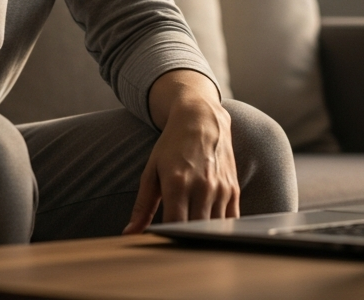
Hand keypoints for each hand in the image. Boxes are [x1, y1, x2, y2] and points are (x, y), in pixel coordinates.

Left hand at [123, 70, 239, 233]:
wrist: (201, 118)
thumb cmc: (172, 145)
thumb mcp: (151, 171)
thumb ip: (142, 206)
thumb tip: (130, 233)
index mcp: (177, 183)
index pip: (174, 225)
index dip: (168, 238)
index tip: (161, 242)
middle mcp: (202, 187)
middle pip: (196, 230)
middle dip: (186, 240)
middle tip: (177, 245)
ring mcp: (220, 188)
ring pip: (215, 228)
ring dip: (204, 236)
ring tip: (193, 239)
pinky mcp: (233, 189)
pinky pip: (231, 220)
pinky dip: (221, 229)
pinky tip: (211, 231)